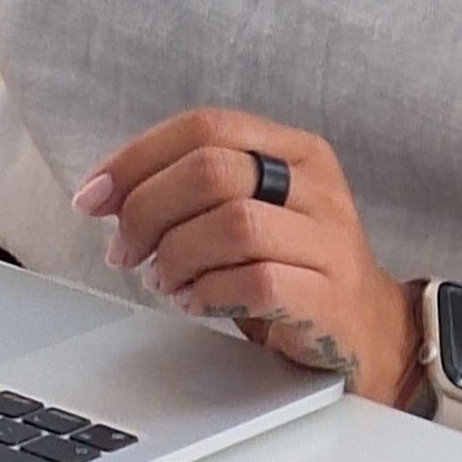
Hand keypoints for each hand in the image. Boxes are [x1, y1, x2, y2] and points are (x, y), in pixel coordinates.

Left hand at [72, 110, 417, 400]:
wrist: (368, 335)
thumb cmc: (292, 271)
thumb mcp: (251, 213)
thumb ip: (193, 191)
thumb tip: (108, 193)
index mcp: (296, 152)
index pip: (206, 125)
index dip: (136, 159)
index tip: (92, 198)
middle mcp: (318, 188)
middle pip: (213, 169)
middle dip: (148, 210)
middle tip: (125, 251)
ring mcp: (330, 242)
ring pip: (233, 224)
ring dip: (178, 257)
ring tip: (166, 281)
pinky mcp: (329, 297)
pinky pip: (256, 282)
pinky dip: (210, 294)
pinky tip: (199, 304)